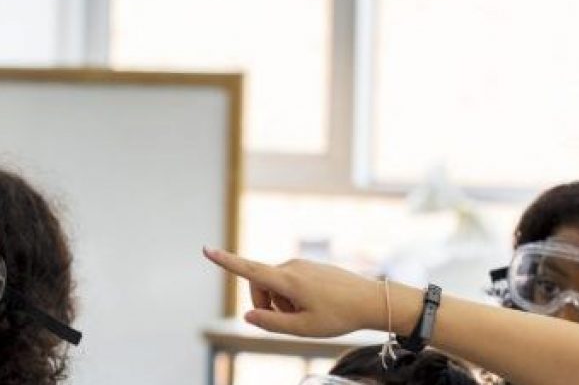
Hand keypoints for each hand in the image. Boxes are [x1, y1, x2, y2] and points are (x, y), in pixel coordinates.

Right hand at [201, 247, 391, 337]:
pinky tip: (315, 306)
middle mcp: (292, 267)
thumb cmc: (339, 316)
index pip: (249, 270)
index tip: (206, 249)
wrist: (372, 300)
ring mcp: (302, 264)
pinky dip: (292, 297)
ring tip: (306, 315)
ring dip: (280, 302)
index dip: (225, 262)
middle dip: (264, 304)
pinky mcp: (310, 267)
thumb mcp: (303, 329)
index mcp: (288, 280)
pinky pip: (289, 281)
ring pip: (275, 285)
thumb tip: (247, 315)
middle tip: (288, 322)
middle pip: (260, 285)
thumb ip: (271, 323)